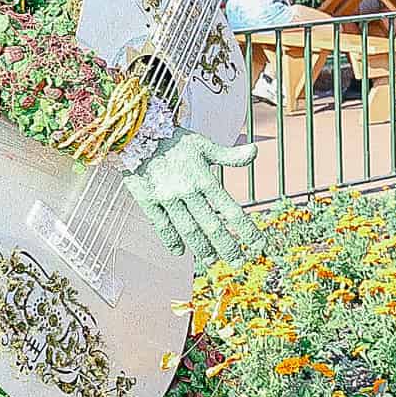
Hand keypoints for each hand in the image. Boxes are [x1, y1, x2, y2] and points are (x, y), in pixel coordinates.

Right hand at [124, 128, 260, 263]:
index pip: (230, 209)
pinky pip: (161, 225)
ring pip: (188, 230)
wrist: (137, 133)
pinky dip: (171, 239)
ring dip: (202, 248)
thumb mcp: (203, 144)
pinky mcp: (147, 200)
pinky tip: (179, 251)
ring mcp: (166, 197)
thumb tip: (255, 151)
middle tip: (238, 263)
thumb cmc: (174, 140)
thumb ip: (229, 155)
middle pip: (211, 226)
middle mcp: (187, 190)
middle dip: (227, 246)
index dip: (246, 229)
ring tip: (212, 261)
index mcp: (204, 178)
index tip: (258, 244)